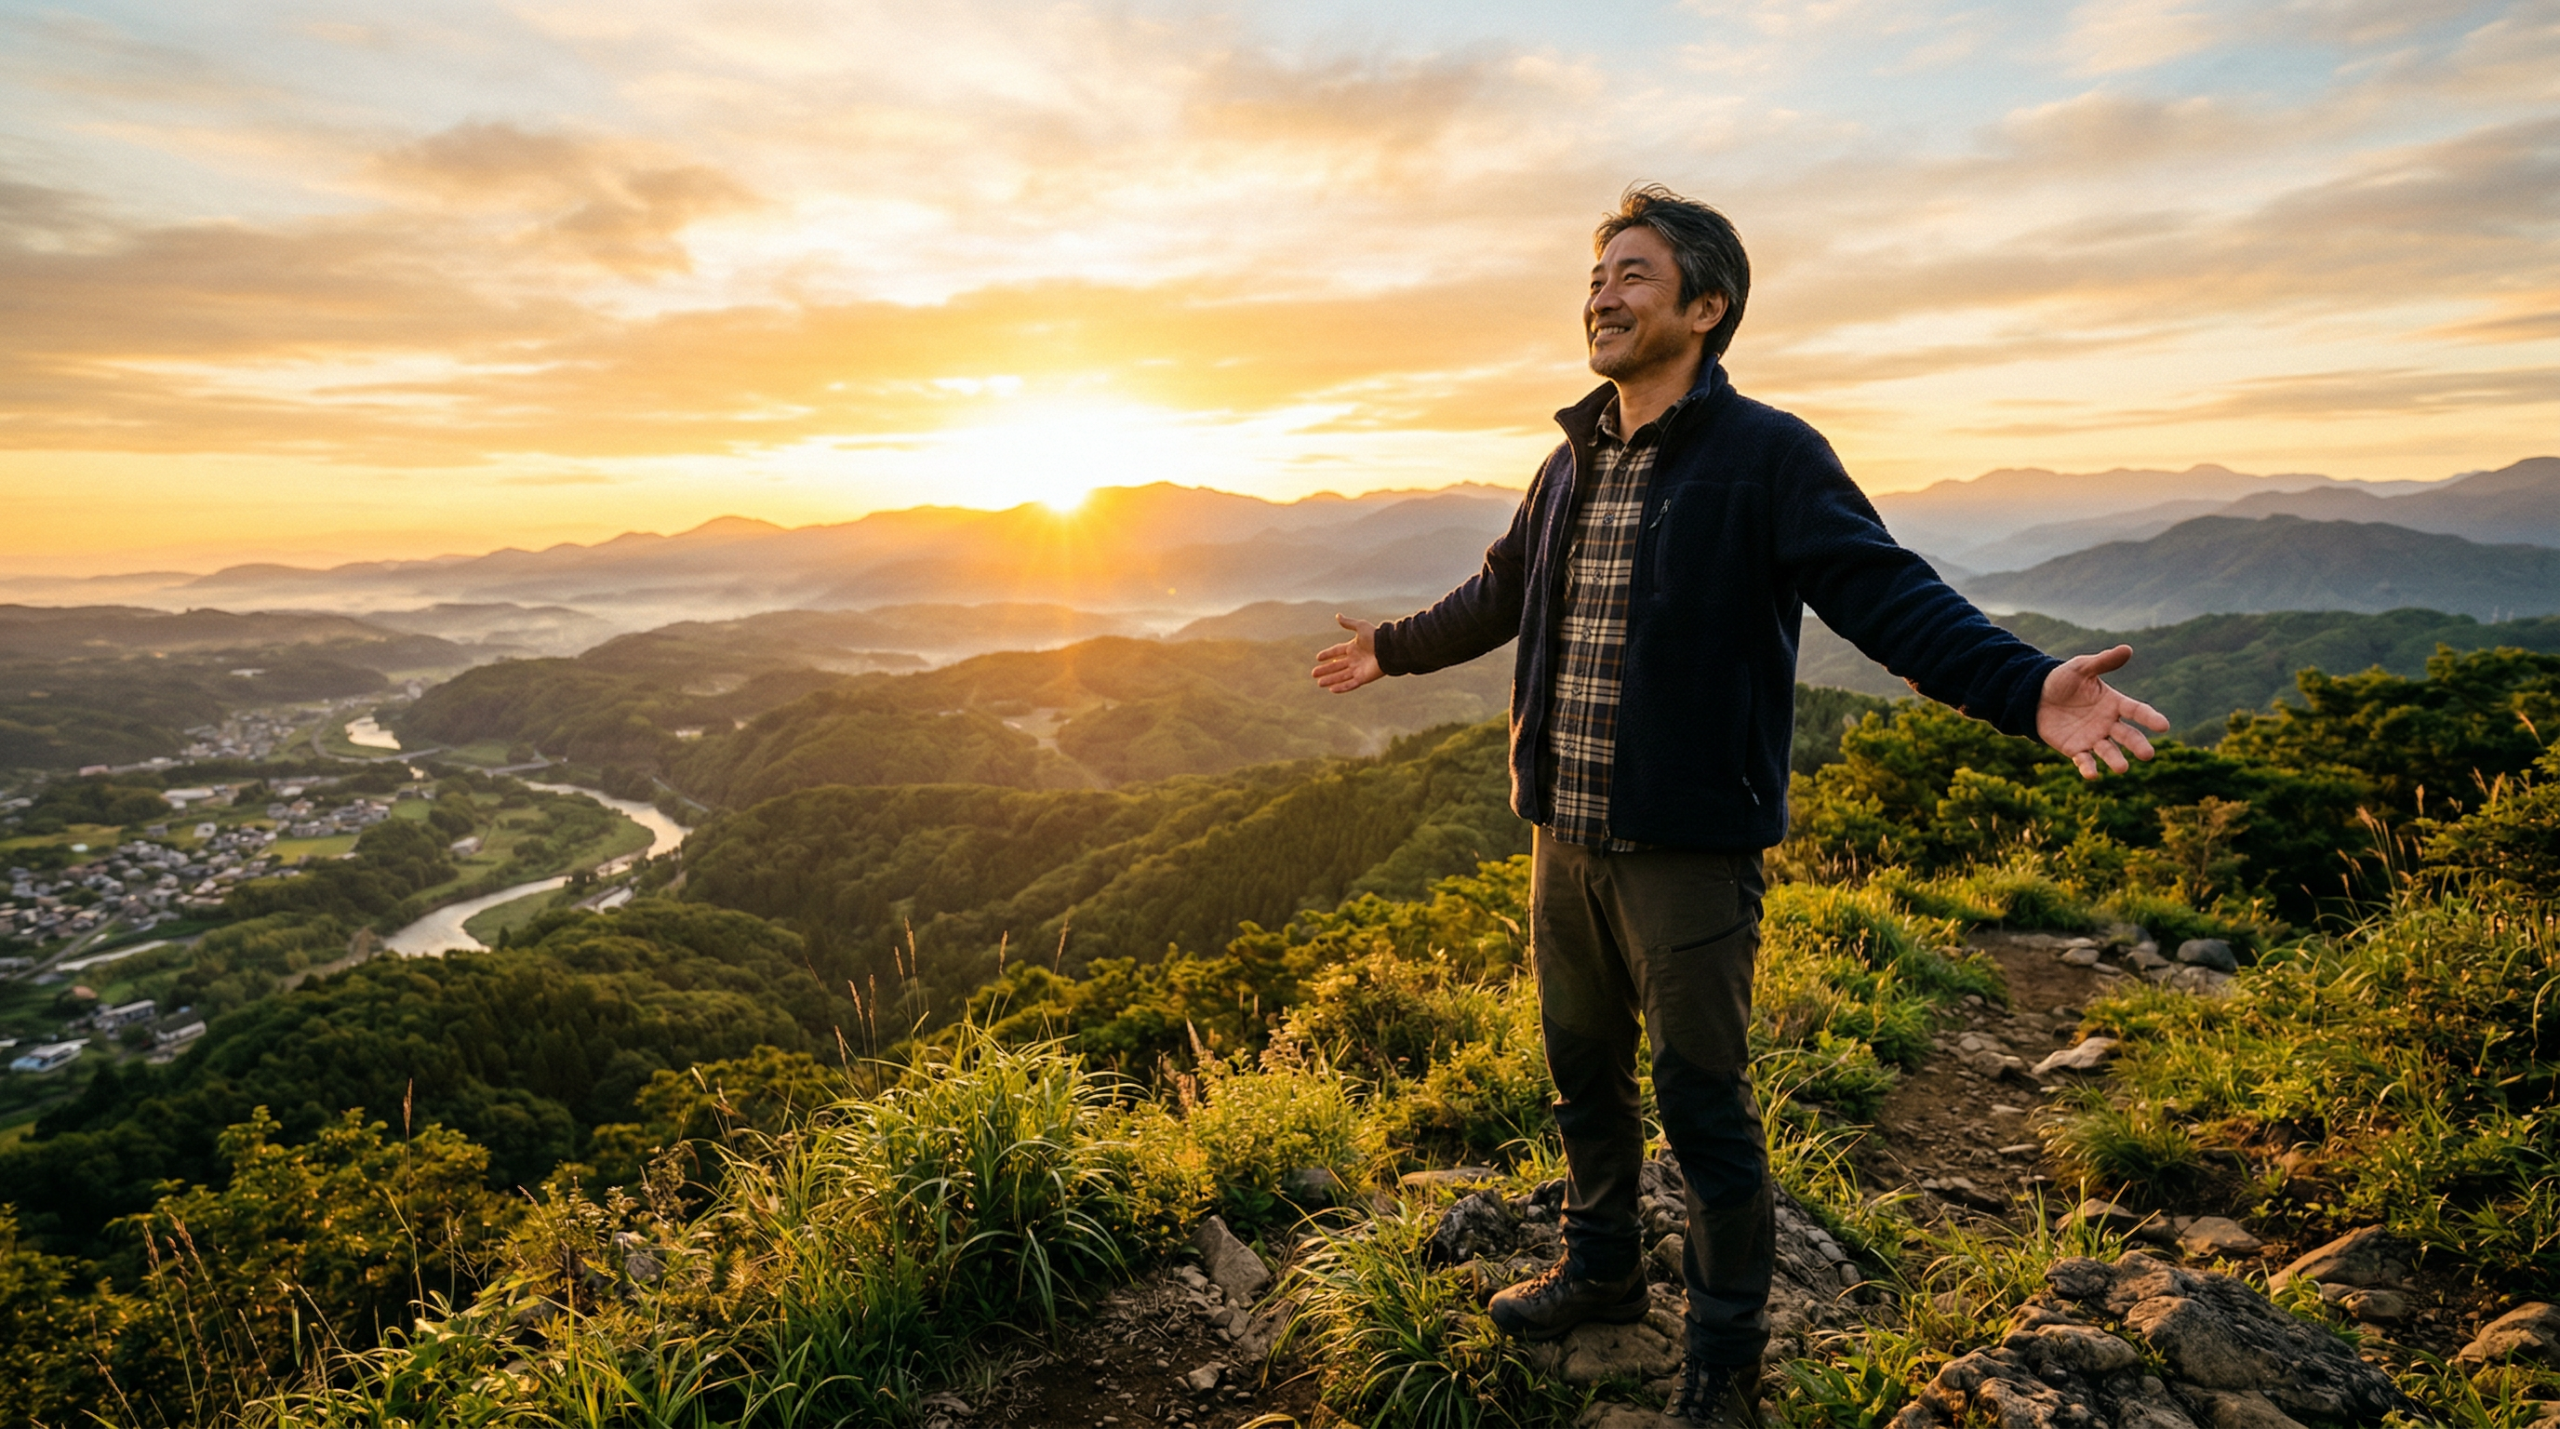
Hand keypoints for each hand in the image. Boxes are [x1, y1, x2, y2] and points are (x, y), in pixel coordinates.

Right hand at [1312, 615, 1384, 693]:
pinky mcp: (1363, 678)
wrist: (1388, 648)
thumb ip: (1348, 623)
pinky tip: (1331, 689)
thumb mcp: (1360, 627)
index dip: (1328, 654)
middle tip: (1313, 674)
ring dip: (1330, 680)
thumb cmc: (1375, 636)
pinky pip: (1350, 684)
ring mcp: (1358, 669)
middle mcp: (1355, 659)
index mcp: (1353, 647)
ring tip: (1319, 683)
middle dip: (1325, 670)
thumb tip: (1337, 616)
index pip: (1337, 651)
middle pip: (1336, 666)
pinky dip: (1341, 687)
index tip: (1318, 658)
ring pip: (1341, 676)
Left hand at [2038, 645, 2168, 778]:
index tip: (2164, 726)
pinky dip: (2088, 768)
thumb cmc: (2062, 680)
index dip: (2150, 718)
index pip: (2137, 711)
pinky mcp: (2075, 749)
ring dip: (2115, 760)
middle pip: (2127, 735)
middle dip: (2137, 745)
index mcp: (2114, 703)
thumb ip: (2103, 662)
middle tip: (2148, 754)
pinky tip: (2092, 775)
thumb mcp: (2080, 668)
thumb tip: (2127, 649)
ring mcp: (2093, 738)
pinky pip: (2084, 761)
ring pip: (2108, 751)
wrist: (2035, 696)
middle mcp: (2108, 723)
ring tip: (2122, 768)